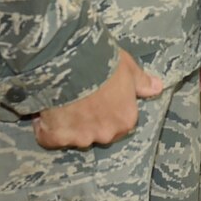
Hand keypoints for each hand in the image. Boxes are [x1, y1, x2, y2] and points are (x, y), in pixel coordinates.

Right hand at [32, 49, 164, 149]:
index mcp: (125, 120)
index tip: (98, 98)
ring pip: (72, 136)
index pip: (119, 123)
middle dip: (88, 121)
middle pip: (96, 133)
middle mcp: (105, 134)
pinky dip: (45, 128)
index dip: (107, 110)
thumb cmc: (105, 64)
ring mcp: (79, 138)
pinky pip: (48, 137)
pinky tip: (43, 112)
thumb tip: (157, 88)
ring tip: (59, 102)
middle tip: (78, 99)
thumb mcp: (129, 69)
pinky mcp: (55, 137)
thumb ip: (142, 83)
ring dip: (67, 124)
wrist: (72, 62)